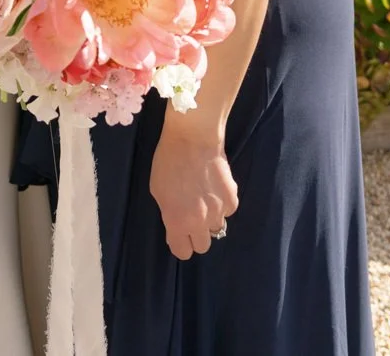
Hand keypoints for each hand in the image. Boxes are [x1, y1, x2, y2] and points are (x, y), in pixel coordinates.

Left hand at [149, 118, 238, 259]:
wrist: (194, 137)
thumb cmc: (169, 160)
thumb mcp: (157, 190)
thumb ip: (169, 213)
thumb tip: (177, 225)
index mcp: (178, 222)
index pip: (182, 252)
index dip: (179, 243)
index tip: (178, 232)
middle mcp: (200, 223)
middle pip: (202, 246)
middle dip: (196, 234)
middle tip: (192, 215)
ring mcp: (219, 212)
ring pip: (217, 228)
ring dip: (210, 218)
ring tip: (204, 197)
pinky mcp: (232, 199)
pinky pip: (227, 211)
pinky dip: (222, 203)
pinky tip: (214, 186)